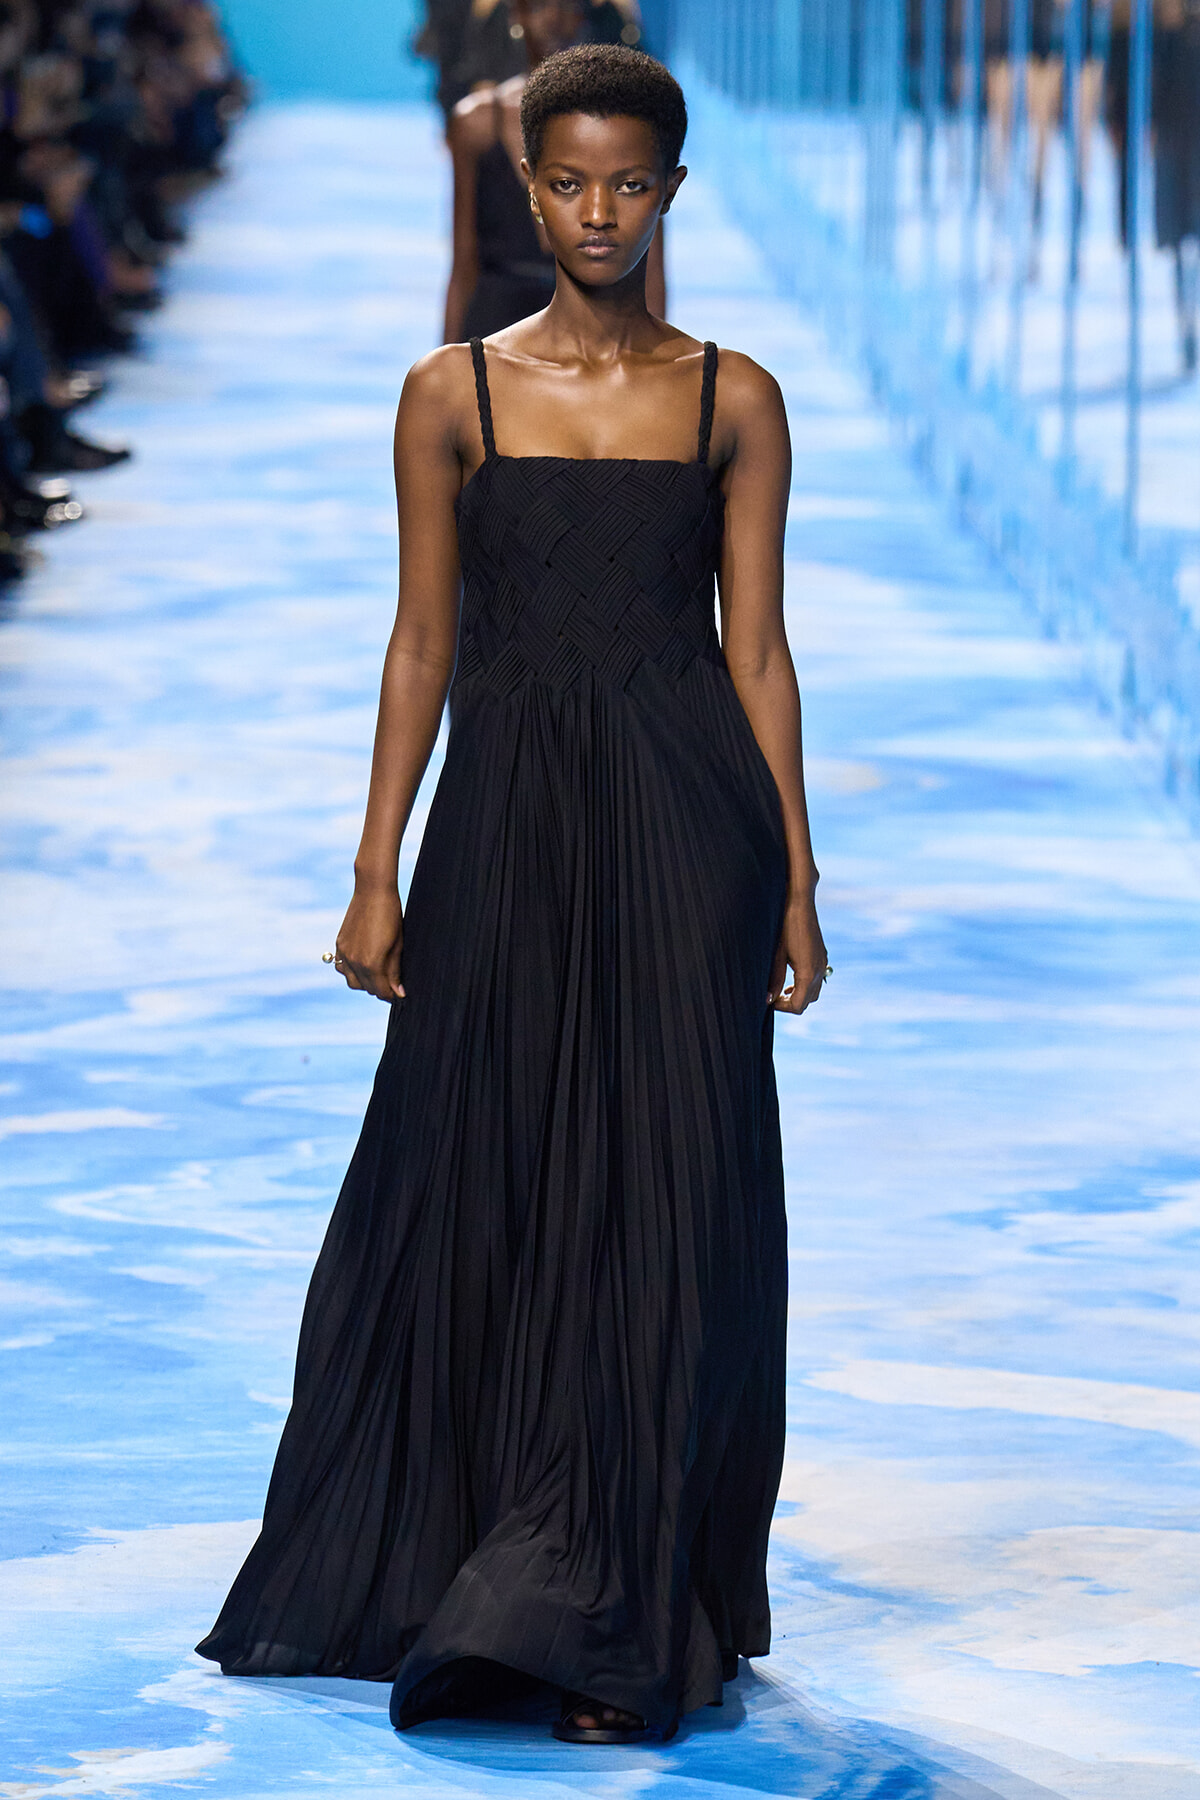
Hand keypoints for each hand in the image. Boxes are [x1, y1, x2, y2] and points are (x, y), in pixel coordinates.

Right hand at [333, 886, 404, 1001]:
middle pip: (367, 988)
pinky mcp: (339, 945)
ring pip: (353, 982)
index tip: (399, 994)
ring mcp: (344, 953)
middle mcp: (355, 962)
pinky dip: (352, 971)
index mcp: (371, 964)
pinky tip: (363, 964)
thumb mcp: (398, 946)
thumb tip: (399, 993)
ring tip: (378, 975)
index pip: (381, 991)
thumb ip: (395, 971)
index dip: (392, 995)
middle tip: (392, 985)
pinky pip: (342, 967)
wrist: (373, 892)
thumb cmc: (391, 916)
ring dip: (365, 983)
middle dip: (380, 989)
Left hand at [768, 892, 827, 1015]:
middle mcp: (819, 970)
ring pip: (814, 991)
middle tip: (771, 998)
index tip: (767, 1002)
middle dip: (790, 1004)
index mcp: (808, 973)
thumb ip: (774, 980)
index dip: (782, 1008)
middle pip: (807, 1001)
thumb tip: (768, 1000)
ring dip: (798, 995)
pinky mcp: (821, 955)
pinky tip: (790, 979)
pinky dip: (804, 985)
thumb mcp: (775, 955)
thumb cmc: (784, 925)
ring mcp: (822, 962)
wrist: (798, 901)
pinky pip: (817, 979)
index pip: (798, 1005)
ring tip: (780, 991)